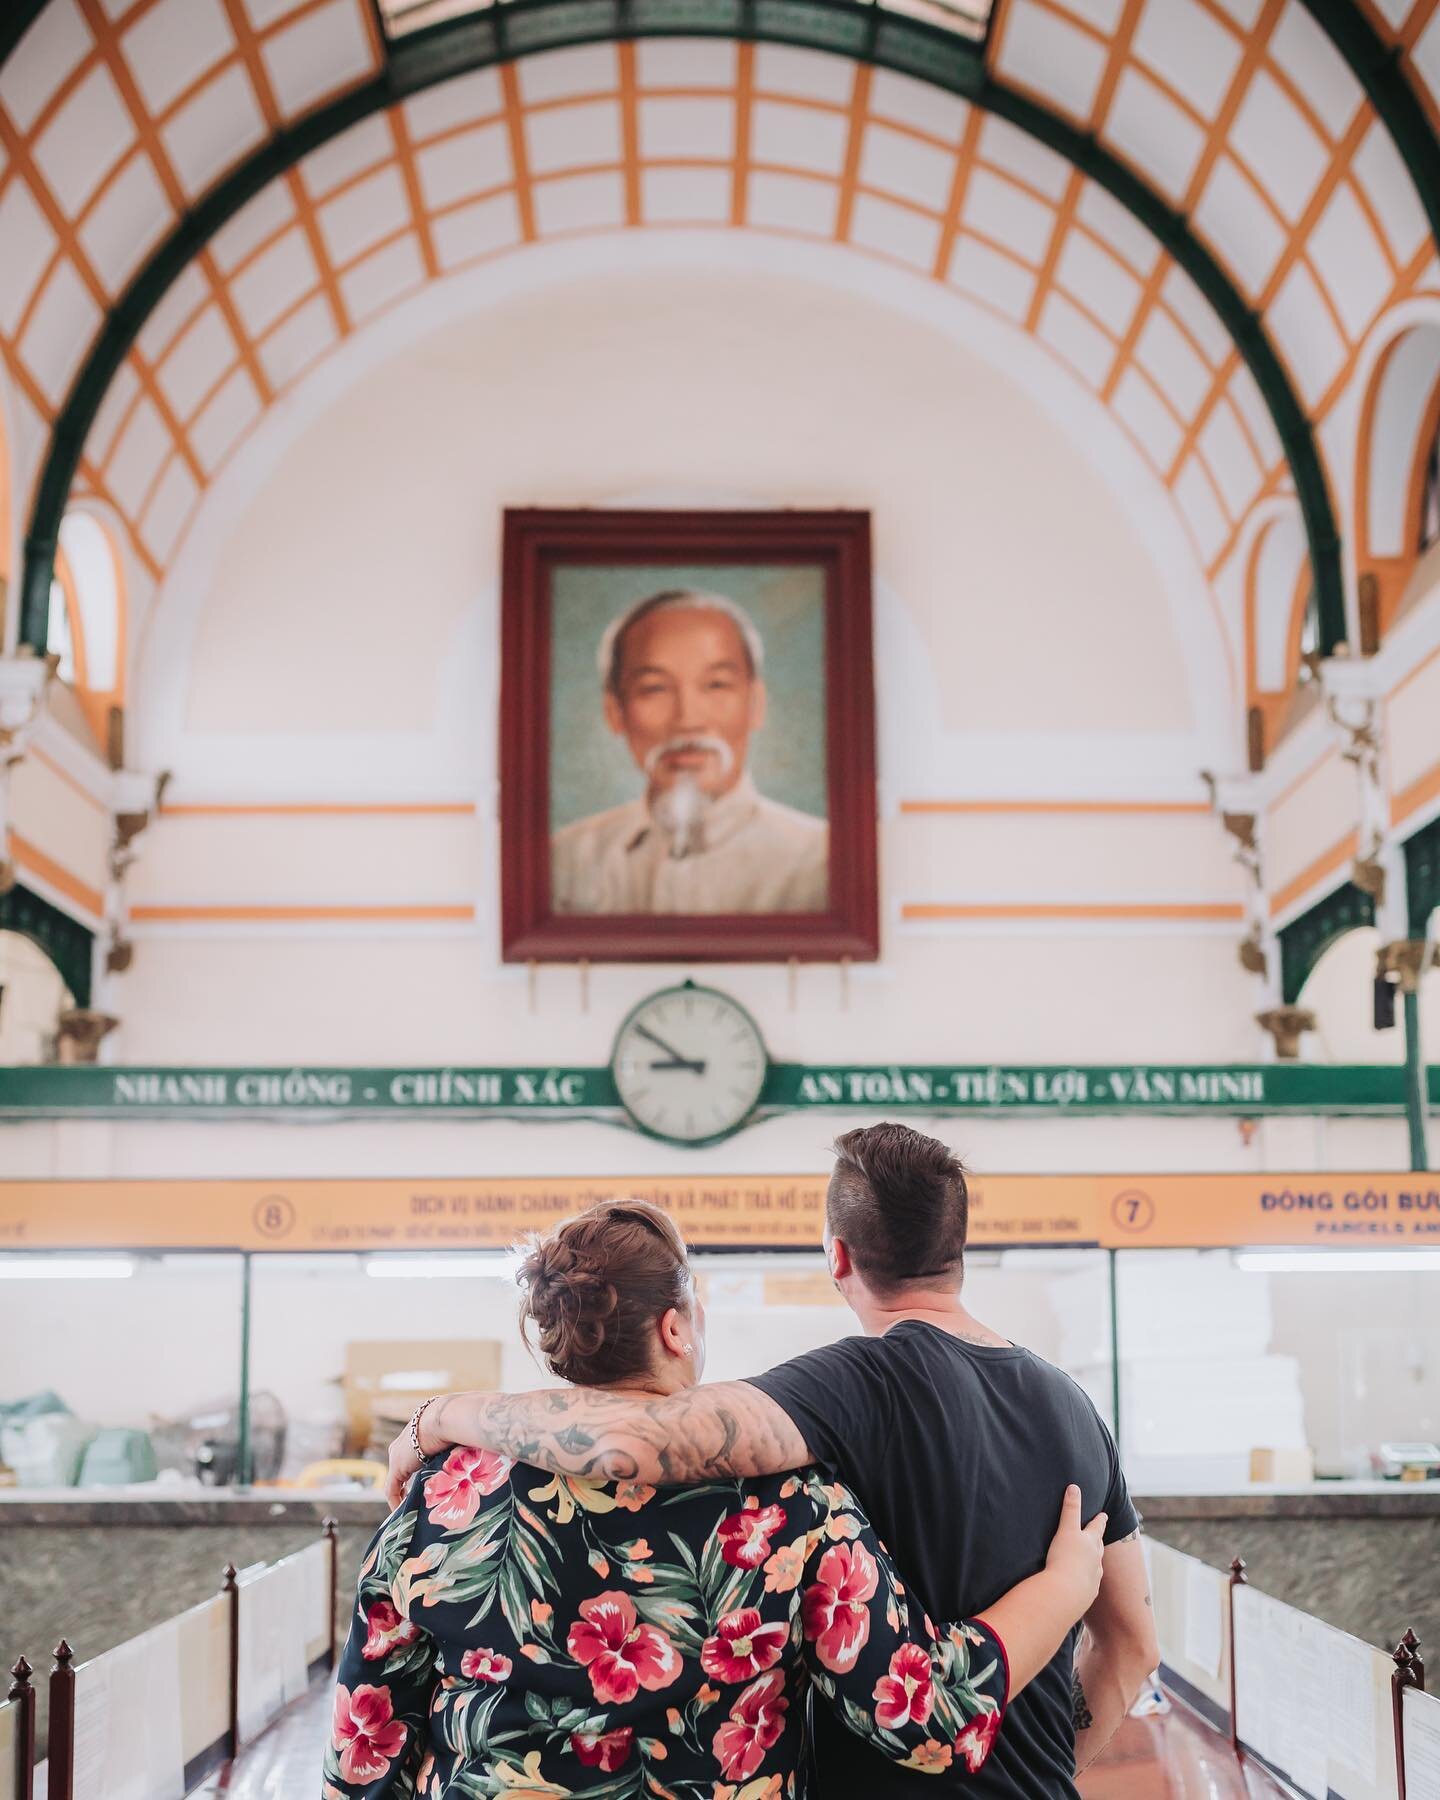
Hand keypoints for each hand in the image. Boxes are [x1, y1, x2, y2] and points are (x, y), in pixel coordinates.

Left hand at [384, 1397, 450, 1510]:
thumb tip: (477, 1451)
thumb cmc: (455, 1423)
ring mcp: (396, 1455)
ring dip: (403, 1494)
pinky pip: (391, 1489)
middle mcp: (401, 1445)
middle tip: (415, 1500)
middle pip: (401, 1470)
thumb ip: (458, 1446)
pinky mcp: (396, 1467)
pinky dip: (396, 1501)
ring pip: (396, 1480)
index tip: (421, 1483)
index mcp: (414, 1434)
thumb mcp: (455, 1436)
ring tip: (411, 1509)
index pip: (411, 1457)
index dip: (415, 1471)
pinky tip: (403, 1512)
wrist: (444, 1417)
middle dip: (407, 1485)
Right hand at [1044, 1484, 1107, 1618]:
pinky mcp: (1087, 1594)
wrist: (1065, 1593)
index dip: (1100, 1520)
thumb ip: (1070, 1509)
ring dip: (1094, 1562)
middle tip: (1100, 1535)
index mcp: (1090, 1543)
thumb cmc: (1064, 1558)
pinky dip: (1087, 1581)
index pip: (1097, 1528)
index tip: (1105, 1515)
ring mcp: (1093, 1578)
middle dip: (1099, 1540)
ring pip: (1096, 1567)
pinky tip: (1082, 1584)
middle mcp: (1095, 1560)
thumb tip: (1074, 1487)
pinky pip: (1089, 1585)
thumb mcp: (1066, 1530)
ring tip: (1092, 1560)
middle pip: (1099, 1547)